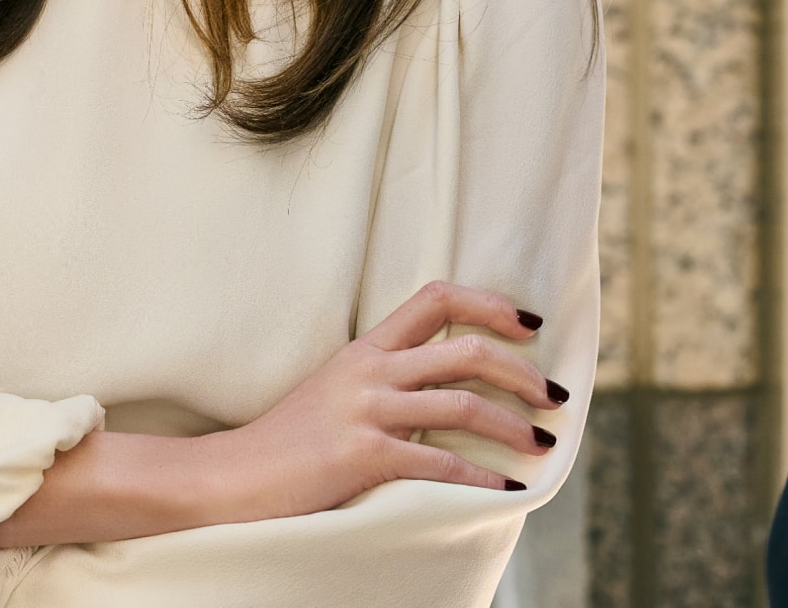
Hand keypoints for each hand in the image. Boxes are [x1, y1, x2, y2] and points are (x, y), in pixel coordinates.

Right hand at [208, 280, 559, 515]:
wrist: (235, 475)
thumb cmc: (289, 440)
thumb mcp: (336, 389)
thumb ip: (383, 378)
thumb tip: (446, 385)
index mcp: (366, 349)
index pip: (436, 298)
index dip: (491, 305)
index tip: (529, 326)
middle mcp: (370, 371)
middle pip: (466, 351)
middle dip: (523, 374)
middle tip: (552, 396)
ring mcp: (366, 412)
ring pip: (464, 406)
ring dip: (515, 427)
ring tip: (543, 443)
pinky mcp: (363, 455)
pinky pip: (440, 464)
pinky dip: (482, 479)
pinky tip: (506, 489)